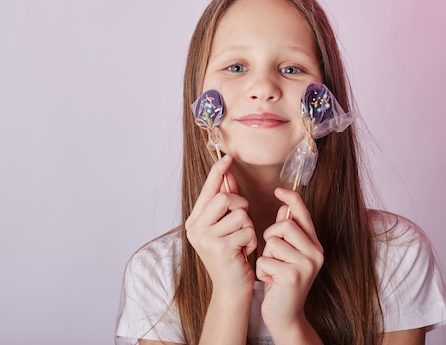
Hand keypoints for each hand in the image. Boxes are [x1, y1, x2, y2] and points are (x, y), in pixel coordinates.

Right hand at [185, 155, 257, 293]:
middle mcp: (195, 228)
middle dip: (241, 205)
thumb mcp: (226, 227)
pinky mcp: (220, 248)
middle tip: (242, 221)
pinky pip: (246, 230)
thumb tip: (228, 176)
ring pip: (239, 214)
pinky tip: (245, 251)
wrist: (230, 288)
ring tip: (242, 241)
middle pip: (225, 198)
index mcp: (194, 221)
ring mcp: (205, 239)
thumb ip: (226, 202)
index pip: (208, 190)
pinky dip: (251, 239)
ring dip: (248, 227)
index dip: (218, 173)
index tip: (227, 157)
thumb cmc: (231, 255)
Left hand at [256, 187, 323, 330]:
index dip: (291, 199)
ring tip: (272, 270)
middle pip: (284, 224)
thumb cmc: (281, 281)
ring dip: (265, 256)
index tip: (279, 190)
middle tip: (272, 255)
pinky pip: (266, 260)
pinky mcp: (294, 276)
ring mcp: (307, 264)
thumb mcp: (285, 254)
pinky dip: (262, 271)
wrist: (284, 314)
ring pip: (273, 242)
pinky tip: (270, 281)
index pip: (303, 214)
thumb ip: (288, 233)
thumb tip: (285, 207)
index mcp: (314, 244)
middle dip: (270, 237)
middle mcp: (315, 252)